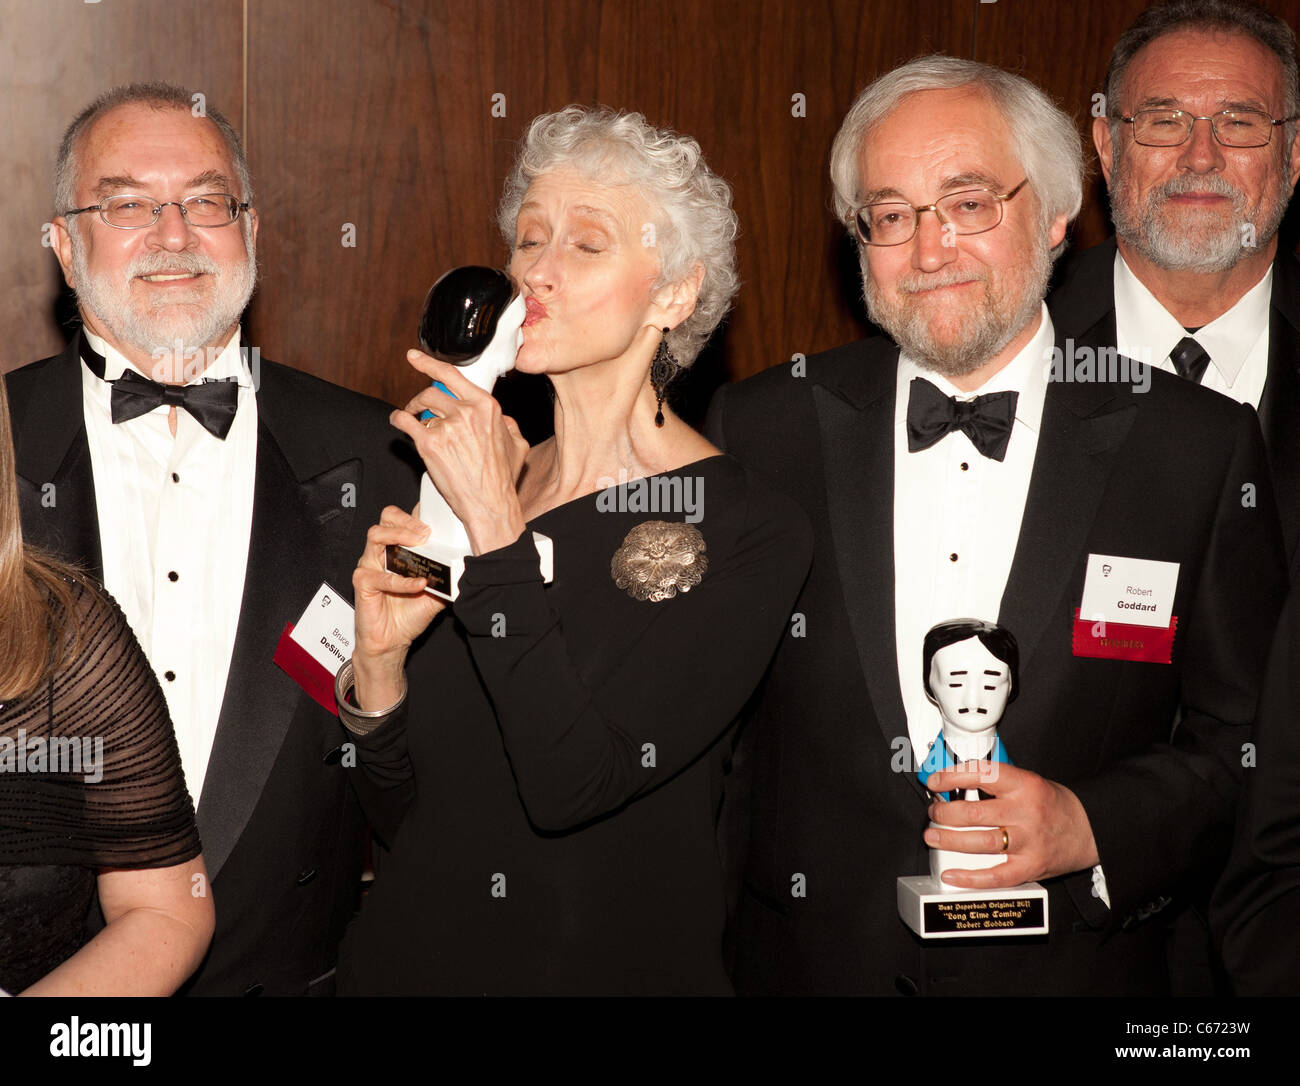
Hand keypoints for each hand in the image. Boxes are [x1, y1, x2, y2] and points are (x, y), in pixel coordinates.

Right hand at [351, 505, 445, 708]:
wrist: (392, 641)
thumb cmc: (409, 614)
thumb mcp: (437, 593)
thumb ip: (448, 577)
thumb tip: (468, 565)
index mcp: (398, 550)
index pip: (404, 520)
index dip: (419, 515)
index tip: (438, 519)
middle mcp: (382, 553)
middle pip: (386, 518)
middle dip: (407, 519)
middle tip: (426, 531)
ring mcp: (369, 565)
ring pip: (376, 536)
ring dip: (399, 536)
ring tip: (419, 544)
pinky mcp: (362, 583)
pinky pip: (379, 577)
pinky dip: (401, 581)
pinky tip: (419, 584)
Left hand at [391, 351, 528, 553]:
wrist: (489, 505)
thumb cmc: (502, 480)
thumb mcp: (517, 445)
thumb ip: (508, 425)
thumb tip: (500, 419)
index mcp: (486, 407)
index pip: (452, 376)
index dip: (429, 363)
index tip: (415, 358)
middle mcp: (466, 412)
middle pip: (432, 392)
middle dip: (422, 398)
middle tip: (418, 406)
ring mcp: (447, 427)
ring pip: (419, 408)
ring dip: (413, 412)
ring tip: (412, 419)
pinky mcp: (429, 444)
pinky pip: (406, 423)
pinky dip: (399, 420)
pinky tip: (399, 423)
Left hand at [923, 762, 1099, 887]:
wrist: (1090, 829)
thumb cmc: (1054, 805)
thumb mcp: (1029, 782)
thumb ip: (996, 784)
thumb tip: (954, 785)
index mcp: (1025, 785)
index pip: (982, 774)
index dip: (951, 777)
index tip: (934, 781)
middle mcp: (1026, 812)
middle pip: (974, 812)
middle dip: (945, 813)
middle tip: (934, 813)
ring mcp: (1029, 841)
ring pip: (980, 842)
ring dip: (949, 840)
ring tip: (932, 836)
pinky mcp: (1031, 866)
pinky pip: (996, 875)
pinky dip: (970, 877)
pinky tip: (952, 874)